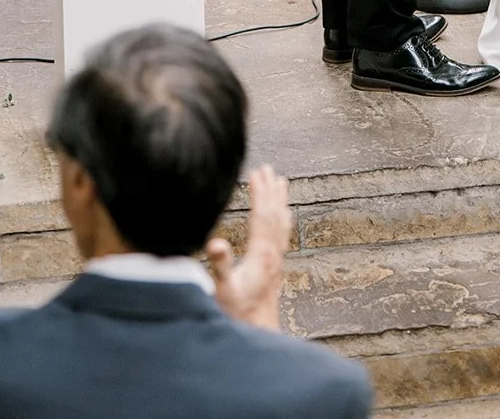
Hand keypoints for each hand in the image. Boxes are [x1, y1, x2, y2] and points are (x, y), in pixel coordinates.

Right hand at [207, 165, 290, 330]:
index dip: (259, 192)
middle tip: (267, 167)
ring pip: (281, 222)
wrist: (258, 333)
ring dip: (280, 200)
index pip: (262, 215)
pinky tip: (284, 215)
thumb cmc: (238, 313)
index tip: (256, 172)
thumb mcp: (224, 290)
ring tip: (281, 181)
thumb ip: (220, 266)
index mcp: (262, 253)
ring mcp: (276, 259)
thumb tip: (215, 242)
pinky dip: (284, 219)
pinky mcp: (276, 266)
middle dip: (270, 189)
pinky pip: (283, 235)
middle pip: (274, 213)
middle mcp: (273, 253)